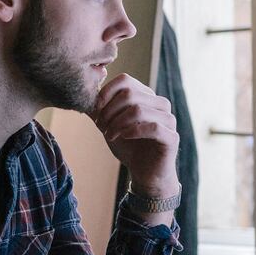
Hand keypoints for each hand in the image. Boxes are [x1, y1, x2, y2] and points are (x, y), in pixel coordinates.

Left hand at [91, 74, 179, 197]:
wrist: (144, 173)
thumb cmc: (128, 147)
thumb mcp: (109, 125)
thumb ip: (99, 110)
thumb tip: (83, 94)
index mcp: (146, 96)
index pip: (125, 80)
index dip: (106, 93)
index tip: (96, 110)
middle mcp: (160, 104)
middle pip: (129, 93)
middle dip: (109, 110)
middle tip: (101, 126)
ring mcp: (168, 119)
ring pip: (138, 109)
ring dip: (118, 123)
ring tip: (109, 135)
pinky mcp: (172, 137)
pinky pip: (152, 127)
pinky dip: (132, 131)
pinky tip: (123, 138)